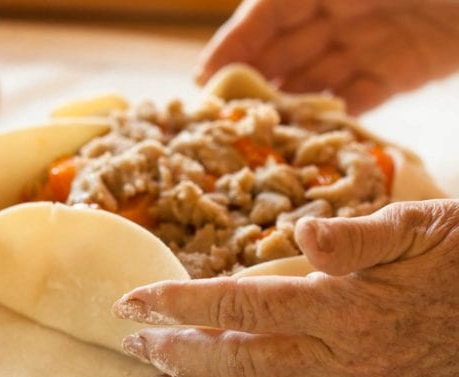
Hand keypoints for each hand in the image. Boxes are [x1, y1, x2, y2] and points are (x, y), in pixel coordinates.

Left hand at [114, 200, 458, 376]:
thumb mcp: (416, 227)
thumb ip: (357, 237)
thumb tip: (304, 233)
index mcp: (346, 305)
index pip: (243, 305)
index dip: (182, 302)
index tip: (135, 300)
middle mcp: (345, 355)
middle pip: (241, 360)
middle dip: (179, 352)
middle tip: (133, 344)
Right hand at [196, 0, 458, 114]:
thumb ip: (291, 2)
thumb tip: (245, 20)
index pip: (266, 14)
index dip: (233, 44)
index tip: (205, 78)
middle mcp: (342, 8)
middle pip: (287, 48)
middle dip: (256, 79)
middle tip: (226, 116)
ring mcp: (371, 39)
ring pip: (317, 76)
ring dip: (290, 103)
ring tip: (260, 133)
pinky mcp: (401, 68)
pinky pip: (357, 94)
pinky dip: (333, 113)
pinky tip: (310, 134)